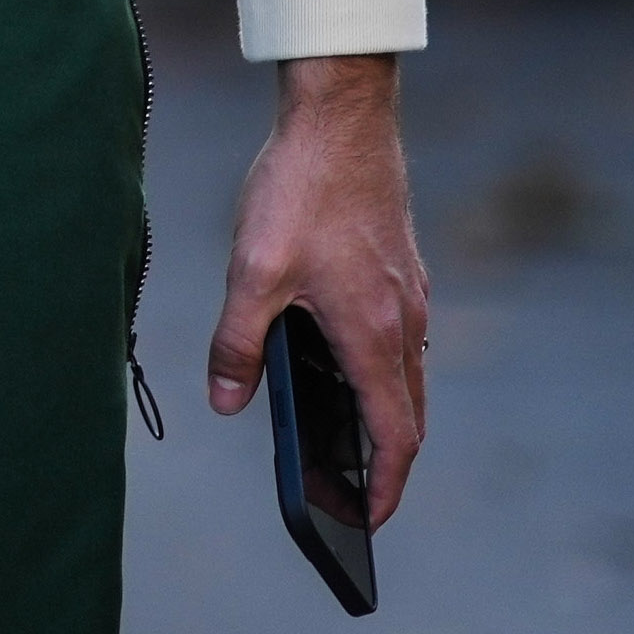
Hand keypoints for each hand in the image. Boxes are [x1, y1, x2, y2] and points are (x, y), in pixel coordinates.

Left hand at [209, 52, 431, 527]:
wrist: (343, 111)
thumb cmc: (301, 187)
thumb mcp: (252, 271)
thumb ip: (237, 344)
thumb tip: (225, 402)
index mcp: (373, 333)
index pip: (394, 436)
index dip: (383, 486)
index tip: (367, 521)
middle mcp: (403, 318)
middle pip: (408, 413)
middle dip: (383, 462)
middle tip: (350, 494)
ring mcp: (408, 289)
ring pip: (405, 374)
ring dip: (382, 414)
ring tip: (340, 436)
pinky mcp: (400, 264)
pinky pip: (398, 336)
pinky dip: (379, 368)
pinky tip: (337, 356)